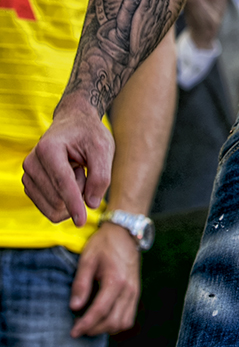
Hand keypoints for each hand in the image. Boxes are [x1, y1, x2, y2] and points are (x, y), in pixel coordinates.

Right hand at [22, 99, 113, 225]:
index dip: (73, 204)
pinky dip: (64, 199)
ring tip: (75, 171)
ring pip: (53, 207)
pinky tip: (68, 179)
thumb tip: (90, 204)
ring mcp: (27, 175)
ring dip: (72, 196)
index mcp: (48, 149)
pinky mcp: (30, 186)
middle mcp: (32, 163)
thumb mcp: (103, 148)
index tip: (81, 222)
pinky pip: (49, 208)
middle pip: (58, 199)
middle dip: (79, 191)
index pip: (62, 184)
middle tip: (83, 169)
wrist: (73, 125)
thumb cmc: (89, 135)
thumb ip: (101, 176)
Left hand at [69, 221, 140, 336]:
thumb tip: (74, 307)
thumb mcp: (87, 259)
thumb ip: (81, 284)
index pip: (100, 311)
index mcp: (115, 280)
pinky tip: (103, 318)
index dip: (85, 324)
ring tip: (91, 324)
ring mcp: (135, 291)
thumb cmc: (104, 244)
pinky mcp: (136, 292)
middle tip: (79, 328)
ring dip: (106, 328)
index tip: (73, 332)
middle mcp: (128, 288)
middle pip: (113, 321)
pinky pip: (129, 316)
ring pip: (123, 322)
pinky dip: (116, 322)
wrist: (125, 232)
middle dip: (94, 329)